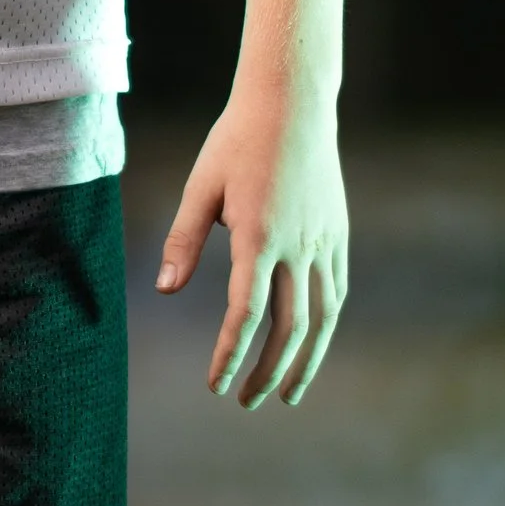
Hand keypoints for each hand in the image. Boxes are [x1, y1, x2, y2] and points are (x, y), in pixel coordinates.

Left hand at [155, 87, 347, 408]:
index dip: (230, 354)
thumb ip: (183, 241)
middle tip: (247, 403)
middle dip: (268, 371)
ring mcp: (325, 240)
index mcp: (260, 235)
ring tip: (287, 393)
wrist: (293, 102)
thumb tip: (166, 290)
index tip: (216, 385)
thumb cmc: (237, 142)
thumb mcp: (201, 187)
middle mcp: (299, 245)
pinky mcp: (339, 234)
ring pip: (323, 317)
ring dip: (306, 361)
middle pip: (290, 327)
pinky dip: (324, 325)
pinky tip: (310, 344)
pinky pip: (335, 291)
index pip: (246, 312)